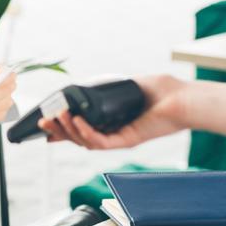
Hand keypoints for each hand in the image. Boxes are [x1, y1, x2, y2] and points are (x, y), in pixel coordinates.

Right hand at [38, 75, 187, 149]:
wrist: (183, 99)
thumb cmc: (164, 91)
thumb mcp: (129, 84)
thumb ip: (110, 86)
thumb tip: (90, 84)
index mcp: (113, 122)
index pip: (83, 128)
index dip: (64, 128)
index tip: (48, 123)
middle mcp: (114, 133)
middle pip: (78, 138)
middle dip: (58, 131)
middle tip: (43, 123)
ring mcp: (119, 138)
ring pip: (85, 142)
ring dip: (67, 131)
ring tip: (57, 118)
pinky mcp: (127, 140)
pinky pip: (100, 142)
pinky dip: (85, 133)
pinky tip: (77, 121)